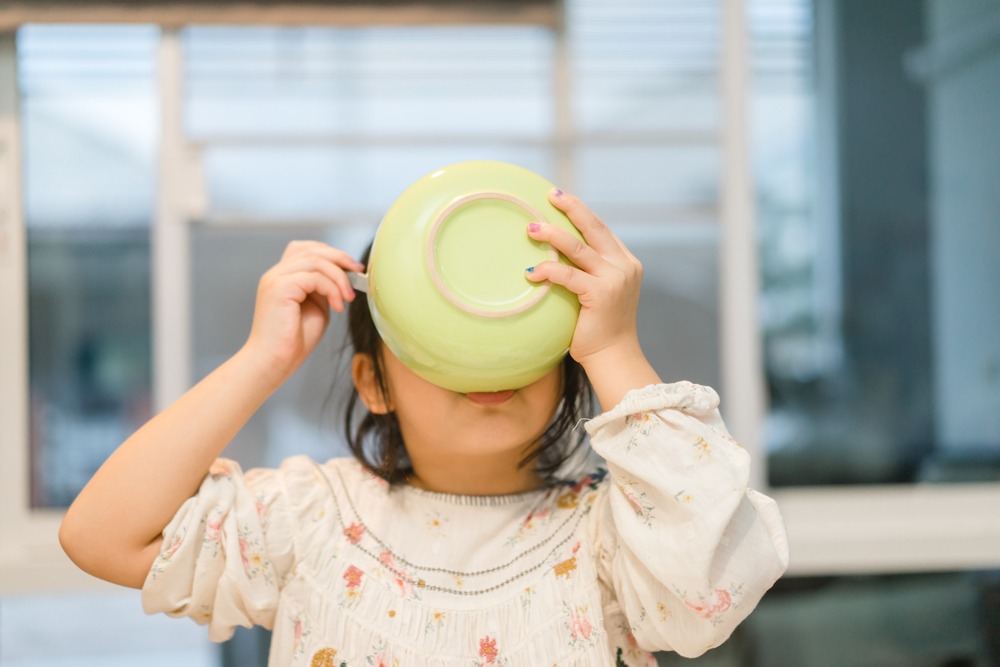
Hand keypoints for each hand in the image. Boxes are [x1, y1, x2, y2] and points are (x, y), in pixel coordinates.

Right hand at [243, 240, 362, 382]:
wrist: (274, 362)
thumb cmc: (294, 340)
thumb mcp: (316, 306)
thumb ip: (325, 288)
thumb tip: (346, 275)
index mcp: (282, 276)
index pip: (306, 249)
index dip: (332, 253)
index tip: (353, 268)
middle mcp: (276, 274)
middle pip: (312, 250)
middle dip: (340, 259)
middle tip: (359, 273)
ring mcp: (275, 279)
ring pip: (315, 261)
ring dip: (339, 277)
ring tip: (349, 298)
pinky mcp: (279, 288)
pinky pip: (314, 277)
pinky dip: (331, 289)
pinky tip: (338, 306)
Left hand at [525, 189, 659, 407]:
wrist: (614, 358)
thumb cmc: (598, 330)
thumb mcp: (598, 294)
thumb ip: (587, 273)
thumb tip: (555, 257)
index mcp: (625, 262)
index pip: (601, 229)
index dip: (580, 211)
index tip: (560, 197)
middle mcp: (624, 266)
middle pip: (594, 228)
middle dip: (571, 208)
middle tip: (550, 195)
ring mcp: (615, 279)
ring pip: (579, 247)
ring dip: (552, 235)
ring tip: (531, 228)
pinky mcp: (602, 294)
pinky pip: (568, 275)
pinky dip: (548, 270)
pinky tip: (530, 272)